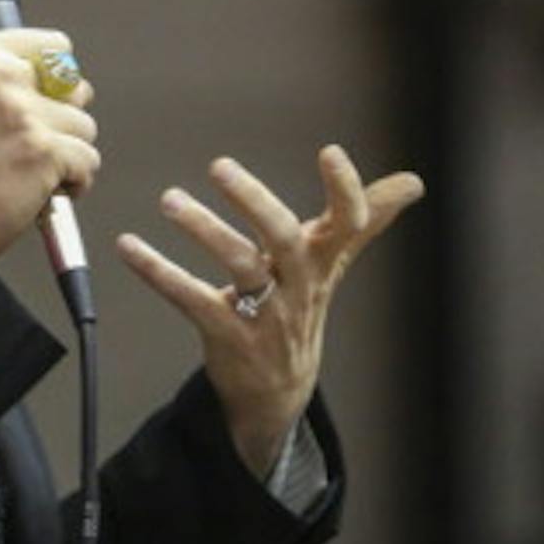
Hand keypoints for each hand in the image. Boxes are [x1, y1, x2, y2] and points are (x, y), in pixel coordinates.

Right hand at [0, 29, 99, 260]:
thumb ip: (20, 79)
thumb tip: (77, 84)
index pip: (55, 45)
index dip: (51, 84)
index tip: (25, 106)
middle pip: (75, 86)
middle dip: (61, 120)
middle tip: (21, 144)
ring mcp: (23, 112)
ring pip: (85, 127)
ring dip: (67, 155)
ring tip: (27, 169)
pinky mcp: (44, 149)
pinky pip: (88, 161)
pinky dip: (73, 182)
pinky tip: (38, 189)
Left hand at [114, 146, 423, 477]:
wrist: (279, 391)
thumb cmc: (302, 306)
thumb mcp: (333, 263)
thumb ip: (366, 218)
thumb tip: (414, 182)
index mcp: (322, 260)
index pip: (347, 223)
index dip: (344, 190)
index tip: (331, 152)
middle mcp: (299, 285)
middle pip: (285, 239)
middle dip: (257, 202)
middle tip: (220, 166)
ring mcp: (265, 314)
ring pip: (239, 267)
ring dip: (203, 230)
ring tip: (169, 200)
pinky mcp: (227, 335)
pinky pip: (193, 299)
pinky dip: (158, 272)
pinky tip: (128, 246)